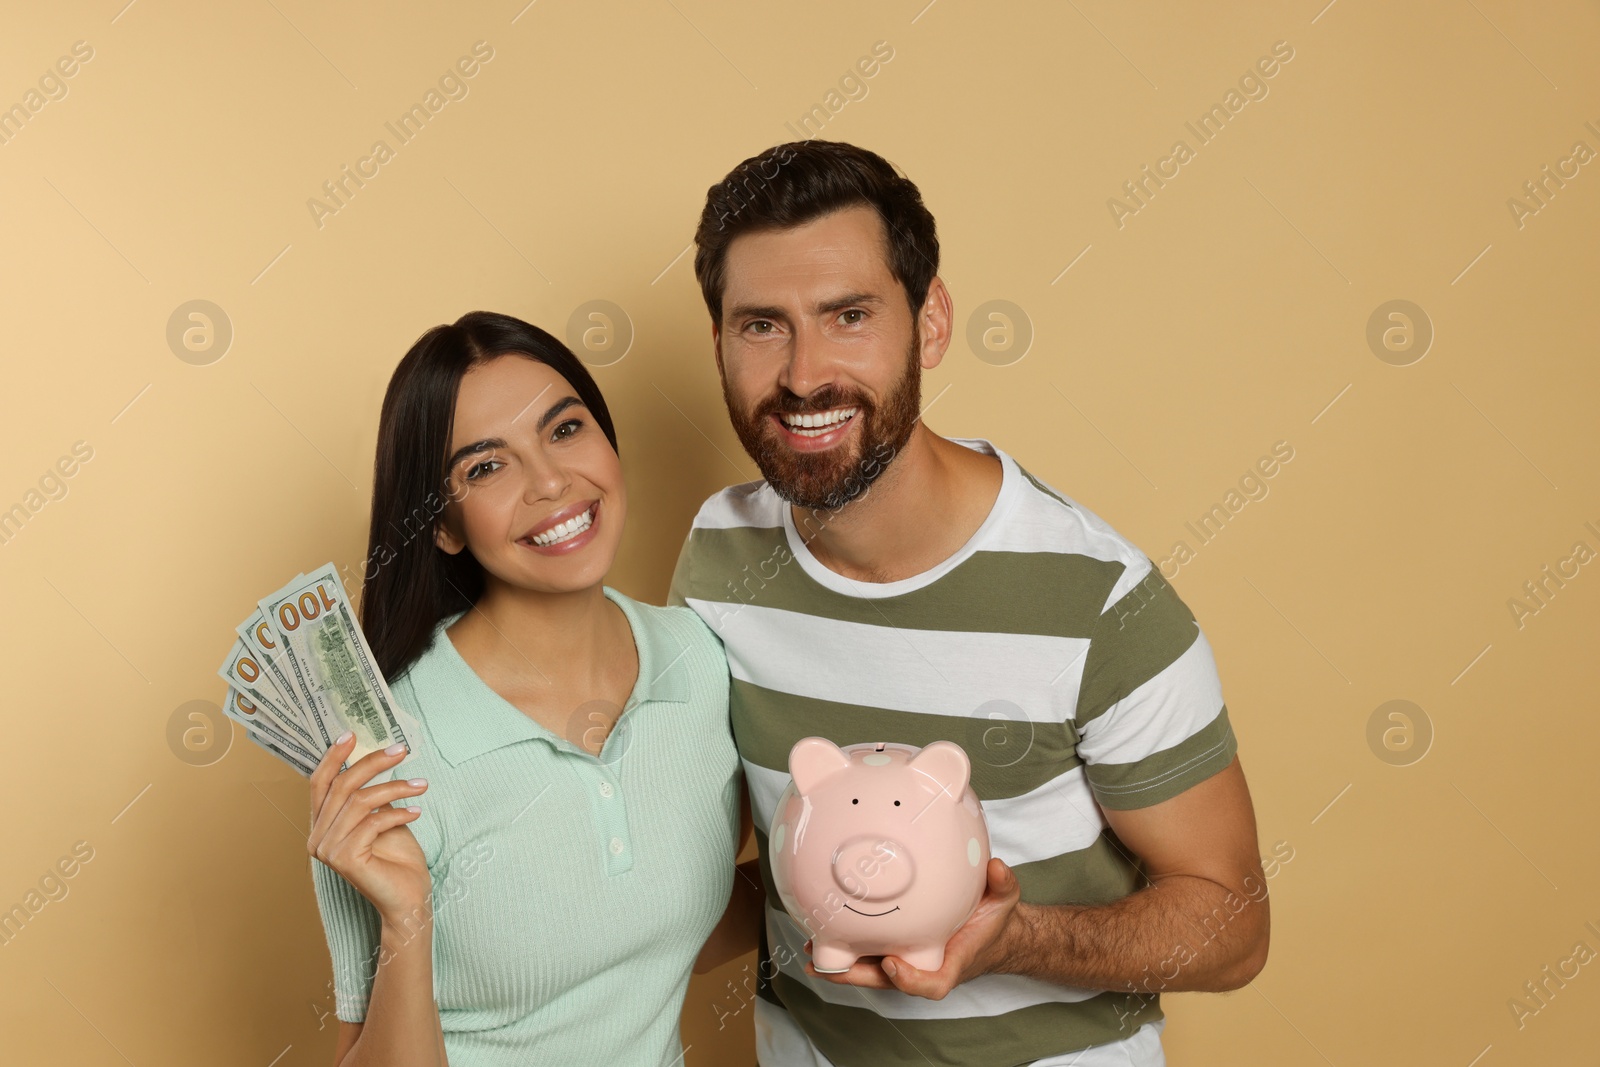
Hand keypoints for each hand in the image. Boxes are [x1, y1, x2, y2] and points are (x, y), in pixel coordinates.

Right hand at [307, 732, 430, 924]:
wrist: (409, 898)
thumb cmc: (398, 859)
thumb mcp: (382, 817)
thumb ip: (369, 795)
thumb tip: (373, 758)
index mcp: (322, 826)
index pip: (320, 784)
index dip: (333, 757)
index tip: (352, 735)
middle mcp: (317, 838)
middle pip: (342, 786)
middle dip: (374, 763)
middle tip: (402, 750)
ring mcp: (328, 850)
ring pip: (360, 800)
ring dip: (395, 788)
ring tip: (421, 786)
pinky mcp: (344, 858)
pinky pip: (372, 821)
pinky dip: (398, 812)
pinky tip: (416, 811)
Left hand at [803, 858, 1023, 999]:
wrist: (992, 933)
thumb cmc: (993, 921)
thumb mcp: (1005, 900)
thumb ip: (1004, 885)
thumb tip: (997, 867)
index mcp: (951, 960)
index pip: (932, 983)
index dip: (910, 979)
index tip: (893, 963)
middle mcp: (925, 964)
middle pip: (887, 981)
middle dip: (855, 976)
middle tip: (824, 965)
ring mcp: (909, 957)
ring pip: (872, 969)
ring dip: (841, 963)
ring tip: (811, 949)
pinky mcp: (897, 945)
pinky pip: (869, 949)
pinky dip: (846, 944)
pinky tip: (823, 929)